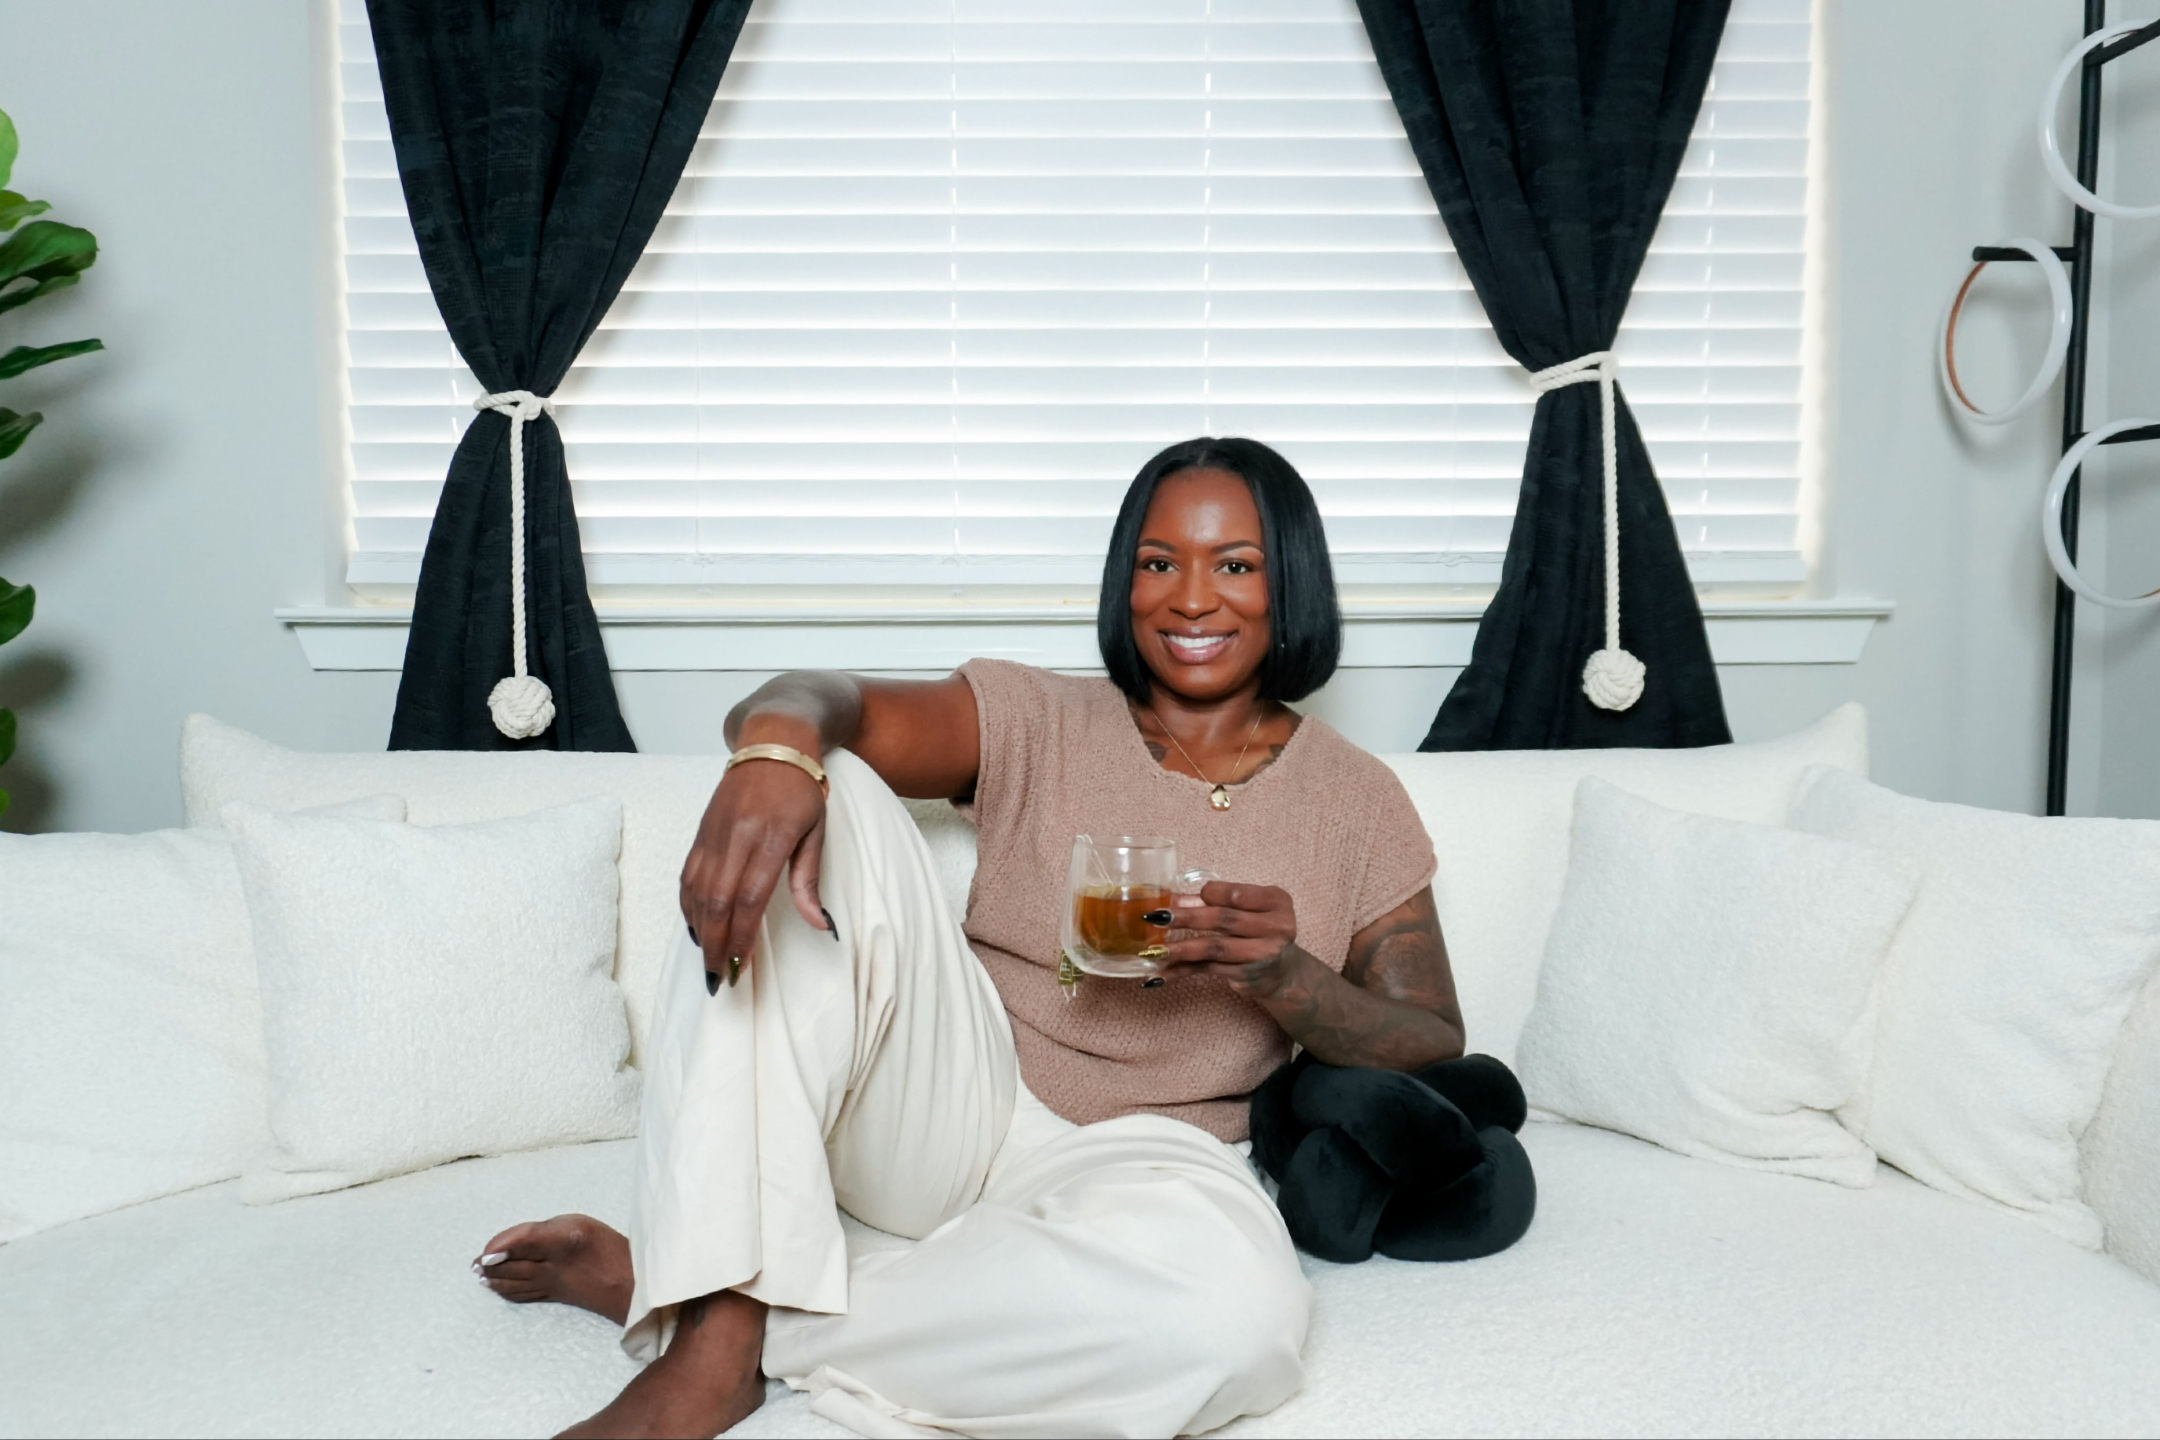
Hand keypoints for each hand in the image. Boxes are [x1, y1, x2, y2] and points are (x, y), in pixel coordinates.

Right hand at [679, 730, 831, 987]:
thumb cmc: (801, 789)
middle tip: (720, 977)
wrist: (772, 743)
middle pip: (718, 901)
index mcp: (768, 837)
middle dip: (717, 944)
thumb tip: (821, 926)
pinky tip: (697, 928)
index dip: (742, 936)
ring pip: (697, 892)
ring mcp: (713, 834)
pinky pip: (687, 876)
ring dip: (701, 931)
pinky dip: (689, 906)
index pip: (749, 898)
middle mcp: (735, 837)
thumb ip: (810, 879)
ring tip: (709, 961)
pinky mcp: (701, 833)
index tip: (743, 966)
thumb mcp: (817, 831)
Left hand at [1164, 881, 1306, 996]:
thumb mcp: (1248, 910)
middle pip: (1224, 919)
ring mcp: (1263, 954)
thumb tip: (1173, 901)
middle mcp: (1276, 927)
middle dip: (1187, 918)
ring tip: (1154, 949)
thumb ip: (1215, 903)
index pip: (1237, 894)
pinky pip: (1209, 969)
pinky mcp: (1247, 975)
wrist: (1283, 973)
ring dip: (1181, 948)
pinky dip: (1182, 970)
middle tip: (1156, 917)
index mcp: (1276, 901)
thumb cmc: (1259, 932)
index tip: (1181, 897)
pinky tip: (1160, 974)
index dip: (1207, 894)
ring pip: (1215, 948)